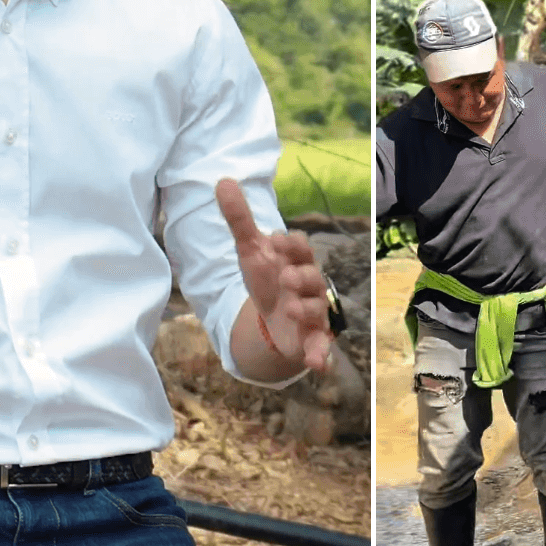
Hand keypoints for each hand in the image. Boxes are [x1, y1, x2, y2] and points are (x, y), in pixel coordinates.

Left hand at [215, 177, 331, 372]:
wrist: (273, 318)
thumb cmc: (266, 279)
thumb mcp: (249, 251)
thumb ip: (239, 219)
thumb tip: (223, 179)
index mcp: (295, 261)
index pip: (300, 247)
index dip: (291, 245)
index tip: (275, 241)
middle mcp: (309, 286)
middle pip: (314, 278)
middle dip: (302, 277)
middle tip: (285, 278)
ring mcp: (312, 313)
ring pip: (319, 310)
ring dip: (309, 310)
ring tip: (293, 310)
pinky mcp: (312, 340)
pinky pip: (322, 348)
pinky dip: (322, 356)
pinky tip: (317, 365)